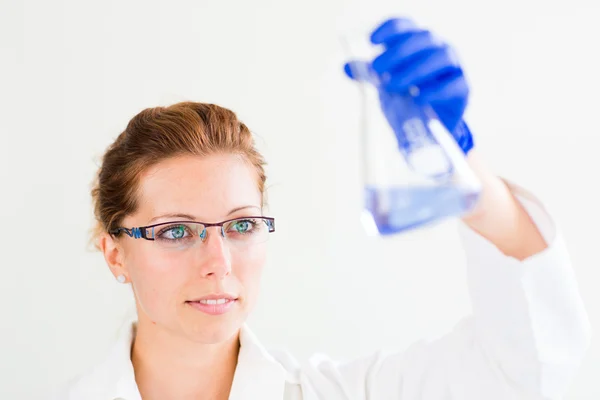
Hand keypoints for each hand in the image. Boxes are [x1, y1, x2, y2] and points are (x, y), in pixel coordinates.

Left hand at [344, 17, 473, 153]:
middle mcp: (438, 48)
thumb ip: (369, 74)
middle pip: (422, 39)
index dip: (390, 29)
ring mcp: (453, 67)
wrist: (430, 126)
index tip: (371, 40)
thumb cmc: (409, 97)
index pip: (406, 26)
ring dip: (414, 70)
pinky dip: (434, 91)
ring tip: (392, 86)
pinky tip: (417, 98)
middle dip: (398, 52)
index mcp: (418, 43)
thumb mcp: (386, 84)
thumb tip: (345, 66)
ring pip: (440, 57)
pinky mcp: (462, 88)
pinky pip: (452, 84)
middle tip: (377, 69)